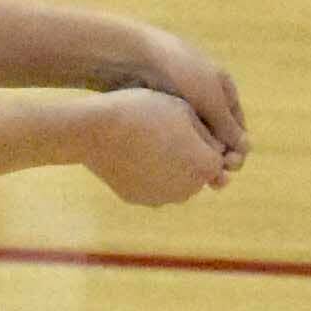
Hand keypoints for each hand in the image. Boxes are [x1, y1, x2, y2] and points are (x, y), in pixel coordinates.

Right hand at [80, 88, 227, 205]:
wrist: (92, 130)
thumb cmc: (142, 112)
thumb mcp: (183, 110)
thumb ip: (208, 133)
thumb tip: (218, 150)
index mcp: (205, 165)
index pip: (218, 155)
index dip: (202, 138)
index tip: (182, 124)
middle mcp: (189, 189)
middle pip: (198, 172)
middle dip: (189, 156)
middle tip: (163, 132)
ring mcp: (162, 198)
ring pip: (175, 181)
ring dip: (169, 167)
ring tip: (147, 142)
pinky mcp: (138, 199)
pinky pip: (151, 186)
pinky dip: (146, 174)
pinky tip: (131, 154)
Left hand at [97, 26, 248, 175]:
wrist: (129, 54)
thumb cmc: (176, 72)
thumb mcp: (209, 97)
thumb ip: (227, 124)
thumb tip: (246, 149)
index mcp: (221, 87)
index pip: (237, 126)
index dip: (237, 147)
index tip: (231, 165)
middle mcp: (201, 96)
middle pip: (215, 135)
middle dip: (216, 157)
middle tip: (214, 180)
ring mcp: (177, 102)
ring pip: (191, 138)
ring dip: (195, 157)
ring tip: (193, 176)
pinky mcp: (154, 109)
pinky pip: (170, 135)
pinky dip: (175, 150)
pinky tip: (171, 166)